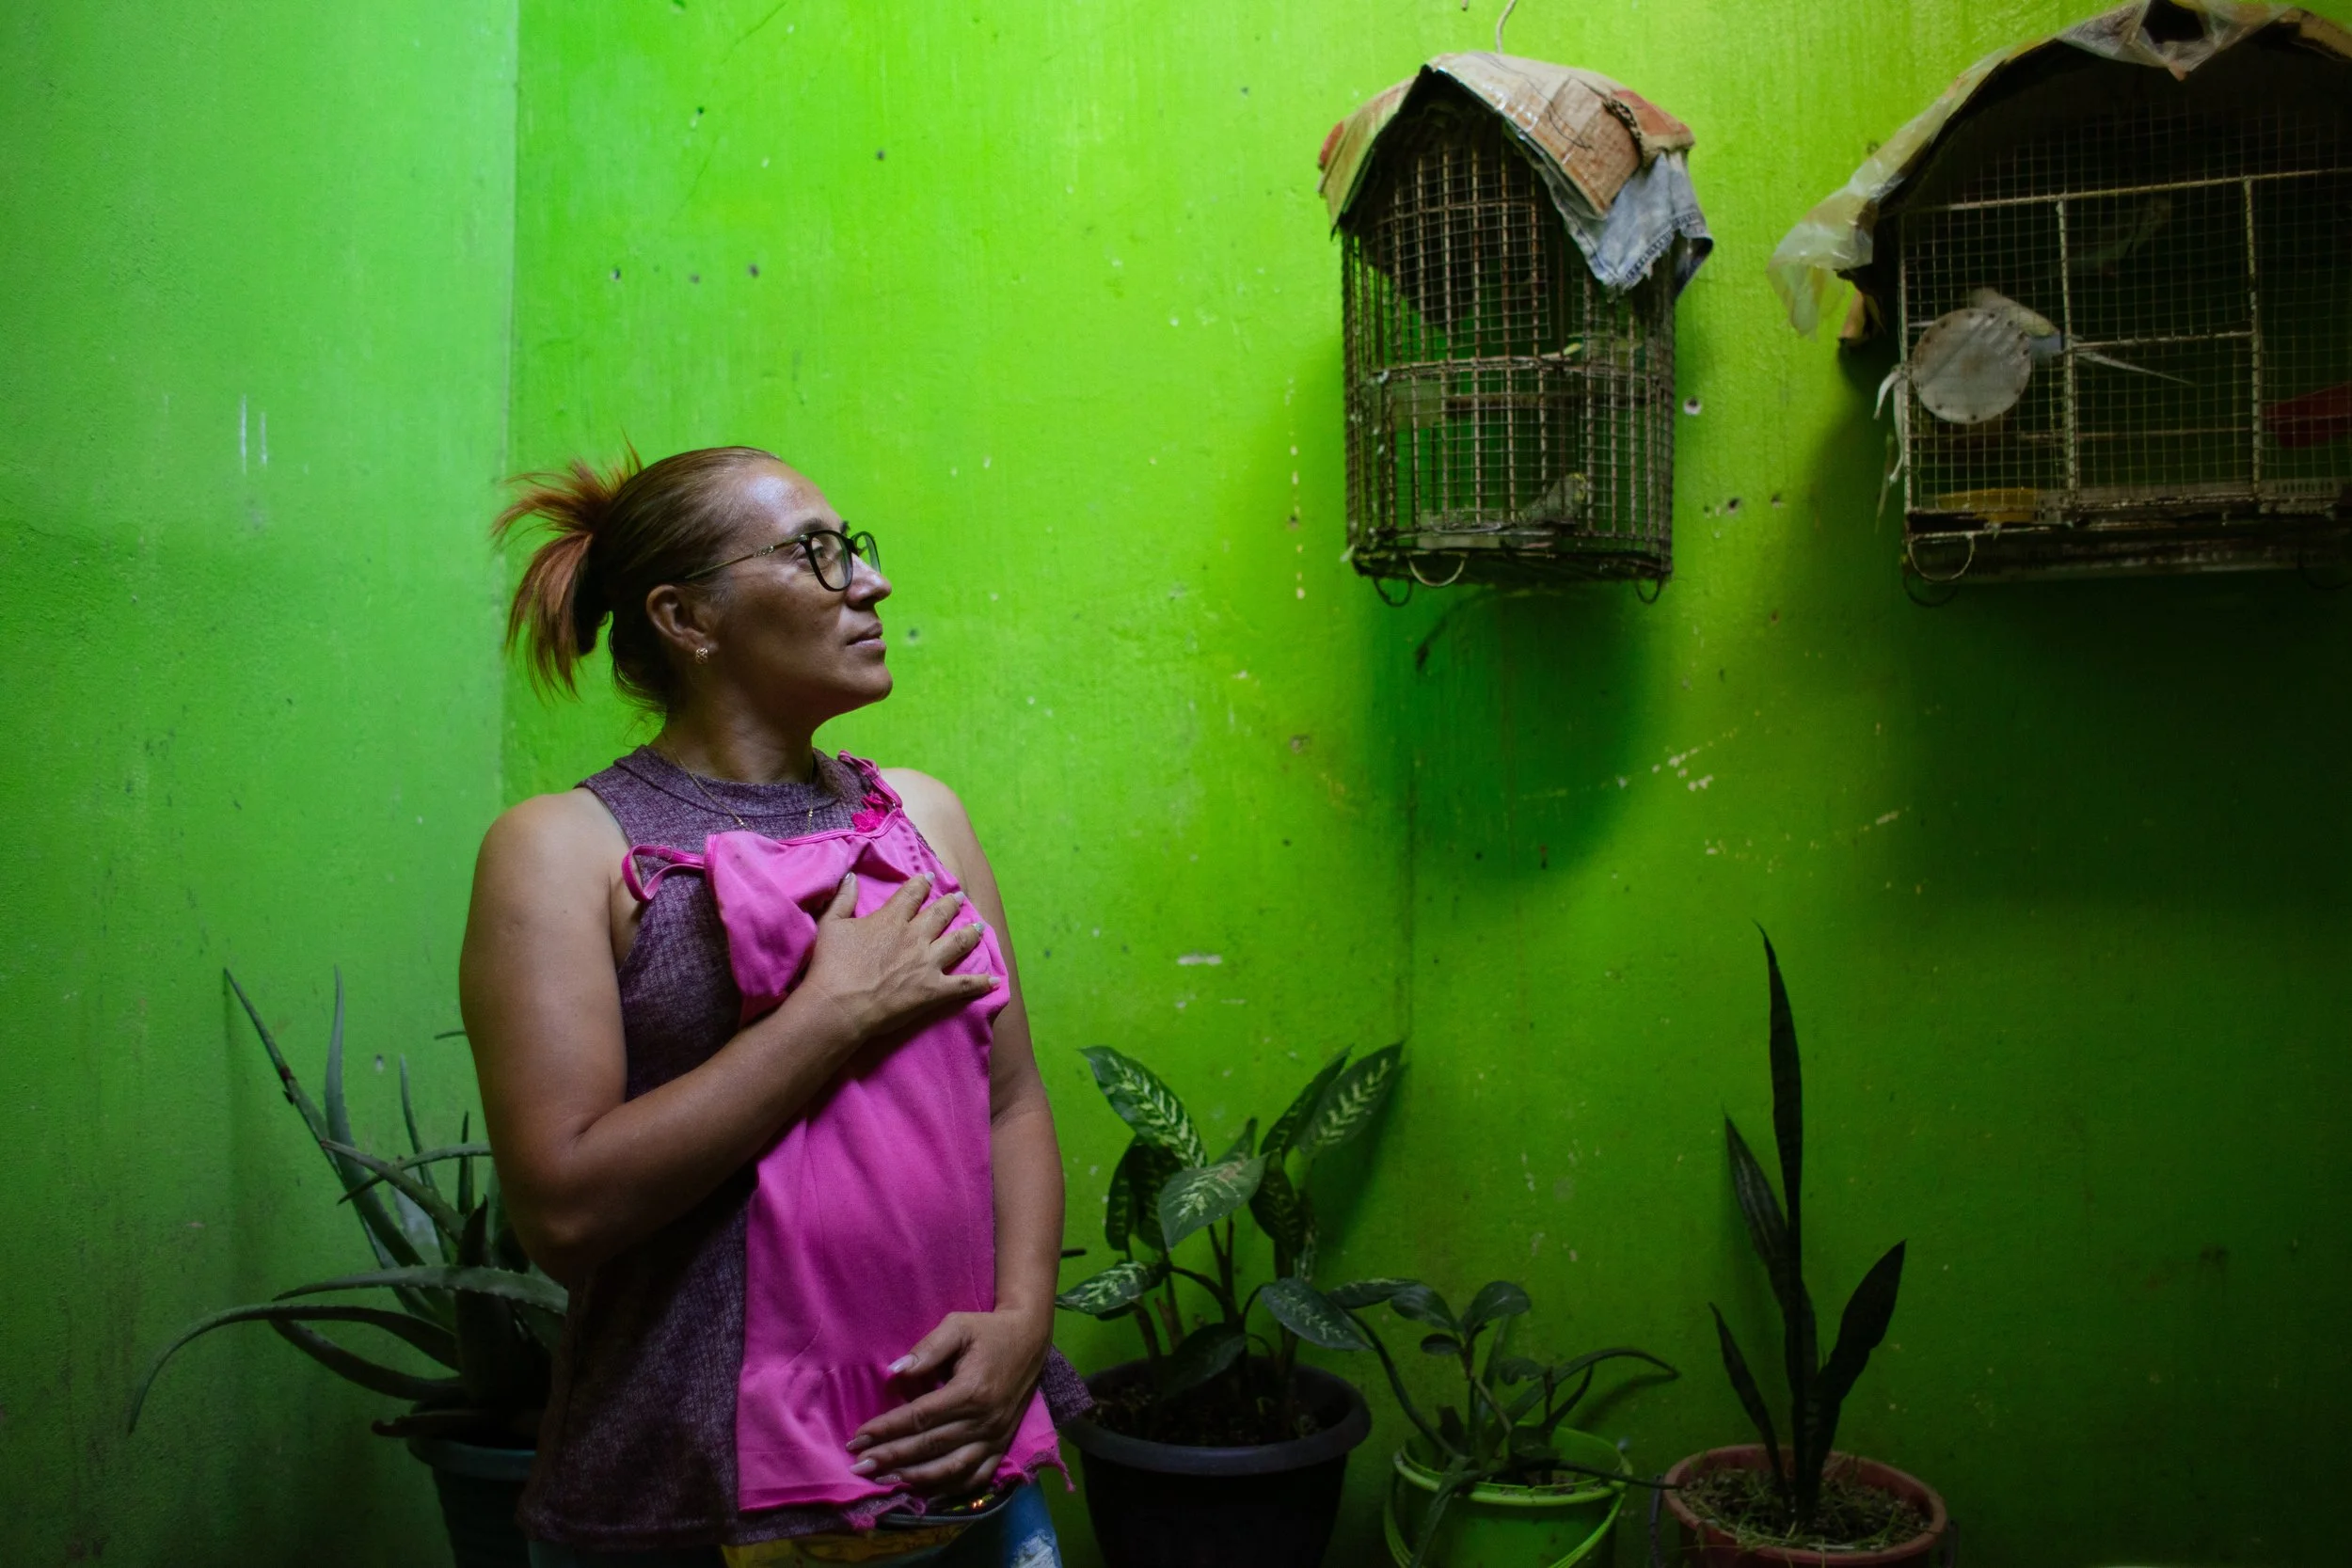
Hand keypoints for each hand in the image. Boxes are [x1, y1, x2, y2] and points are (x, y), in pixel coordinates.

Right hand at [798, 874, 997, 1043]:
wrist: (839, 1004)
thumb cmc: (830, 966)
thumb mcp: (831, 925)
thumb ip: (843, 898)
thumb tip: (851, 876)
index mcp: (891, 920)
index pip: (912, 894)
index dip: (922, 883)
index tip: (930, 877)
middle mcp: (915, 937)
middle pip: (940, 914)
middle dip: (952, 903)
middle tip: (960, 897)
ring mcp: (927, 963)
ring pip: (958, 942)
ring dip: (971, 933)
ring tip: (980, 926)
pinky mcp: (934, 990)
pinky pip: (964, 984)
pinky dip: (981, 983)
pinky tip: (995, 980)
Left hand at [845, 1309, 1050, 1496]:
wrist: (1030, 1340)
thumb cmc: (989, 1331)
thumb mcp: (958, 1326)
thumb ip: (928, 1348)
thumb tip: (894, 1372)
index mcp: (971, 1391)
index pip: (920, 1417)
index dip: (887, 1429)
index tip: (857, 1437)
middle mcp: (984, 1421)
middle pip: (930, 1447)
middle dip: (891, 1457)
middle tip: (858, 1466)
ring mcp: (995, 1438)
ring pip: (950, 1469)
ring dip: (914, 1477)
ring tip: (883, 1480)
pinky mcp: (1002, 1446)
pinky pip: (975, 1477)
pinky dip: (948, 1488)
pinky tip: (923, 1488)